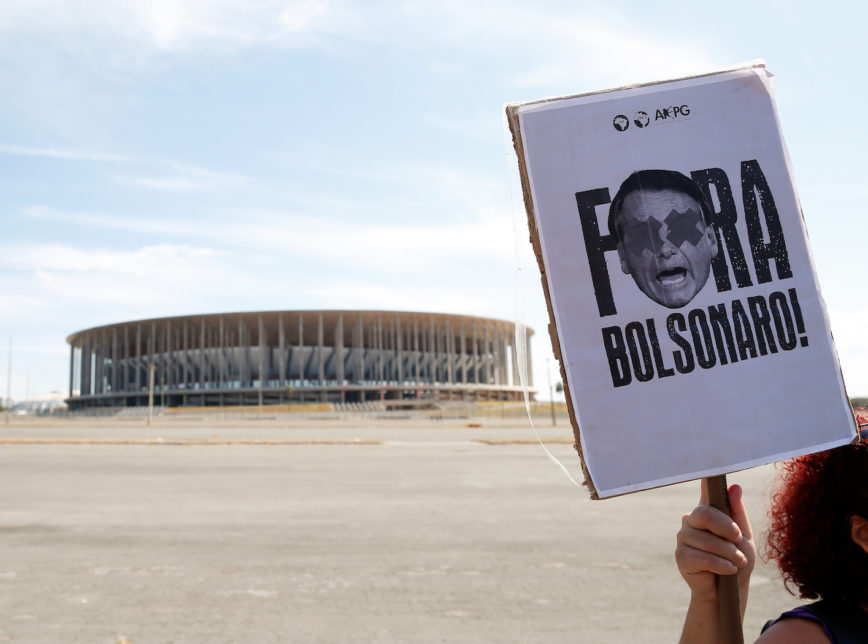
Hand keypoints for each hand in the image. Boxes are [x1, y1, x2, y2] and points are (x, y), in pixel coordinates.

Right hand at [675, 482, 755, 603]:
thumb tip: (735, 487)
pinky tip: (727, 570)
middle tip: (739, 539)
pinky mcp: (681, 556)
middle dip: (726, 528)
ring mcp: (683, 537)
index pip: (705, 491)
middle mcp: (691, 520)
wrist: (728, 591)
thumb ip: (738, 514)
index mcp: (708, 512)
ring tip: (737, 562)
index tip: (706, 468)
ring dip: (729, 553)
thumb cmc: (737, 561)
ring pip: (707, 540)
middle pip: (705, 514)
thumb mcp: (744, 538)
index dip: (705, 479)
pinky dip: (721, 565)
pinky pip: (702, 557)